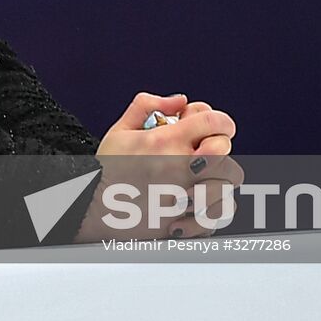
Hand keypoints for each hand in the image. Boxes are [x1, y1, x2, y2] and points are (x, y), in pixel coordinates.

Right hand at [77, 93, 241, 242]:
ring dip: (218, 176)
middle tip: (207, 150)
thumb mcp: (121, 129)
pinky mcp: (186, 219)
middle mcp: (180, 166)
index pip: (213, 121)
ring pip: (227, 182)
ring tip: (202, 177)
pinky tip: (199, 202)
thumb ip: (149, 106)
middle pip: (225, 150)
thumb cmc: (107, 170)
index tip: (219, 126)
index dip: (221, 120)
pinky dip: (214, 208)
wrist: (93, 209)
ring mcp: (186, 195)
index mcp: (165, 140)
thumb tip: (180, 101)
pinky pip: (218, 213)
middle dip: (219, 145)